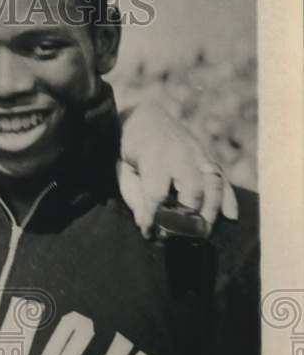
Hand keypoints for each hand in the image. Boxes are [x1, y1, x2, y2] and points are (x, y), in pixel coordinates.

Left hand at [118, 98, 237, 236]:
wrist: (146, 116)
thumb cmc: (131, 149)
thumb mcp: (124, 172)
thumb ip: (135, 197)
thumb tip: (147, 224)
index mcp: (155, 156)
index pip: (157, 194)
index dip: (153, 218)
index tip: (149, 233)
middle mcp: (182, 154)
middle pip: (194, 190)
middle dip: (189, 217)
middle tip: (181, 238)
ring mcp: (199, 154)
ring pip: (214, 185)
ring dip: (211, 212)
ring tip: (203, 233)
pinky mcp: (208, 157)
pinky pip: (223, 179)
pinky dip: (229, 198)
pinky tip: (230, 216)